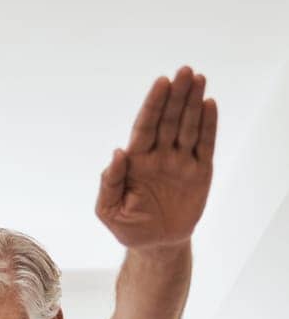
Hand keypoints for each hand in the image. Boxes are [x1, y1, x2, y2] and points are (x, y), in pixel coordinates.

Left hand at [95, 67, 216, 250]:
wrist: (156, 246)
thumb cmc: (129, 227)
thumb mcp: (109, 210)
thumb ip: (109, 183)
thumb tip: (117, 153)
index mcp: (137, 160)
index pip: (145, 126)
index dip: (153, 104)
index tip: (161, 82)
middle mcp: (160, 155)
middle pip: (168, 119)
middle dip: (176, 96)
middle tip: (184, 72)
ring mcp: (181, 161)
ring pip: (188, 126)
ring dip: (193, 102)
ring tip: (198, 79)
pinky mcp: (200, 171)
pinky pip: (205, 144)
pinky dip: (208, 125)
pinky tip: (209, 105)